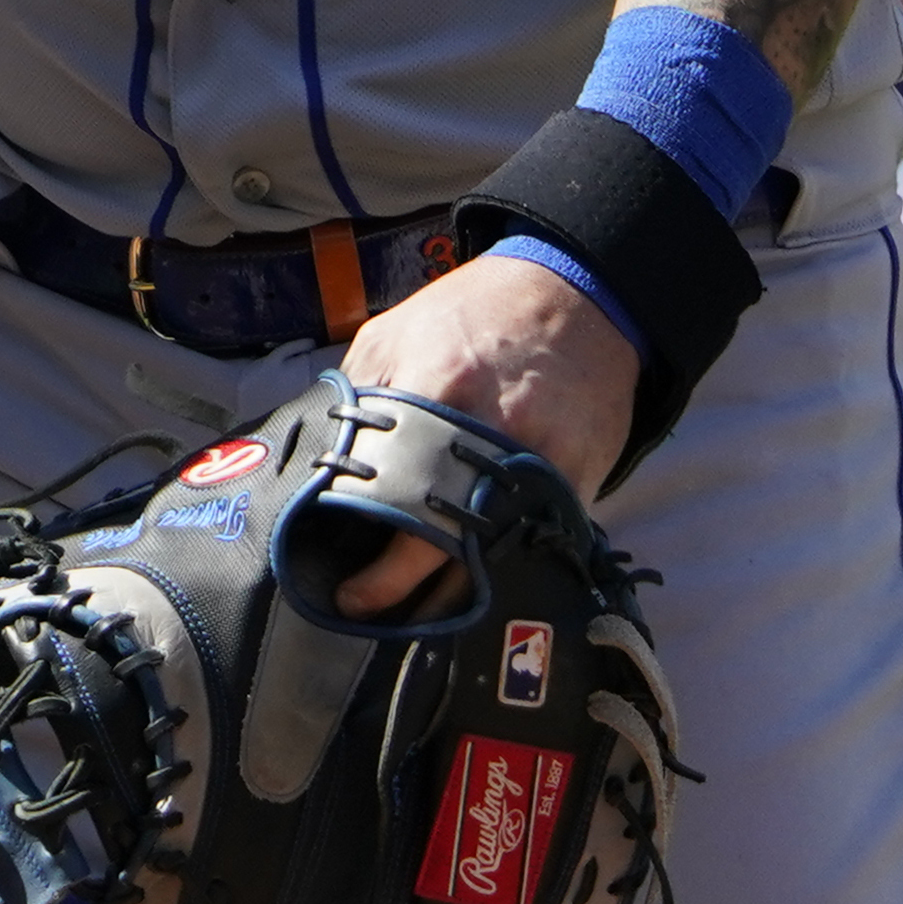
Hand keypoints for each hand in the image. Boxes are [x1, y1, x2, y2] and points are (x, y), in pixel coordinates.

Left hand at [326, 255, 637, 614]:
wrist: (577, 294)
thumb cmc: (475, 312)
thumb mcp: (394, 332)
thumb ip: (357, 395)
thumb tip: (322, 460)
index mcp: (436, 393)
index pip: (394, 504)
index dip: (374, 567)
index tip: (350, 593)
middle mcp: (493, 434)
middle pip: (448, 546)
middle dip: (407, 591)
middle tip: (375, 610)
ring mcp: (544, 462)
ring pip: (496, 558)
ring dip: (458, 588)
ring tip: (421, 606)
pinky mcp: (580, 478)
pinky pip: (537, 541)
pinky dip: (509, 565)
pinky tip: (480, 577)